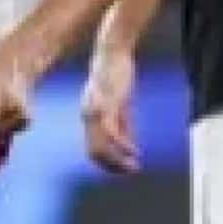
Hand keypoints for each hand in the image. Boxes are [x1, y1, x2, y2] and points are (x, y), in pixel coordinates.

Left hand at [80, 47, 138, 173]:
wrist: (113, 52)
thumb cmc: (116, 75)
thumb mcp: (121, 104)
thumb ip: (123, 125)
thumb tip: (129, 148)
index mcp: (89, 117)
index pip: (93, 149)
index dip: (108, 163)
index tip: (124, 168)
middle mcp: (87, 117)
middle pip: (94, 153)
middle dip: (112, 166)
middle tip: (130, 171)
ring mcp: (94, 112)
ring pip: (100, 147)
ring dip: (117, 160)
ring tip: (133, 166)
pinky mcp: (104, 106)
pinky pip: (110, 134)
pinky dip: (121, 147)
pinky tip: (134, 152)